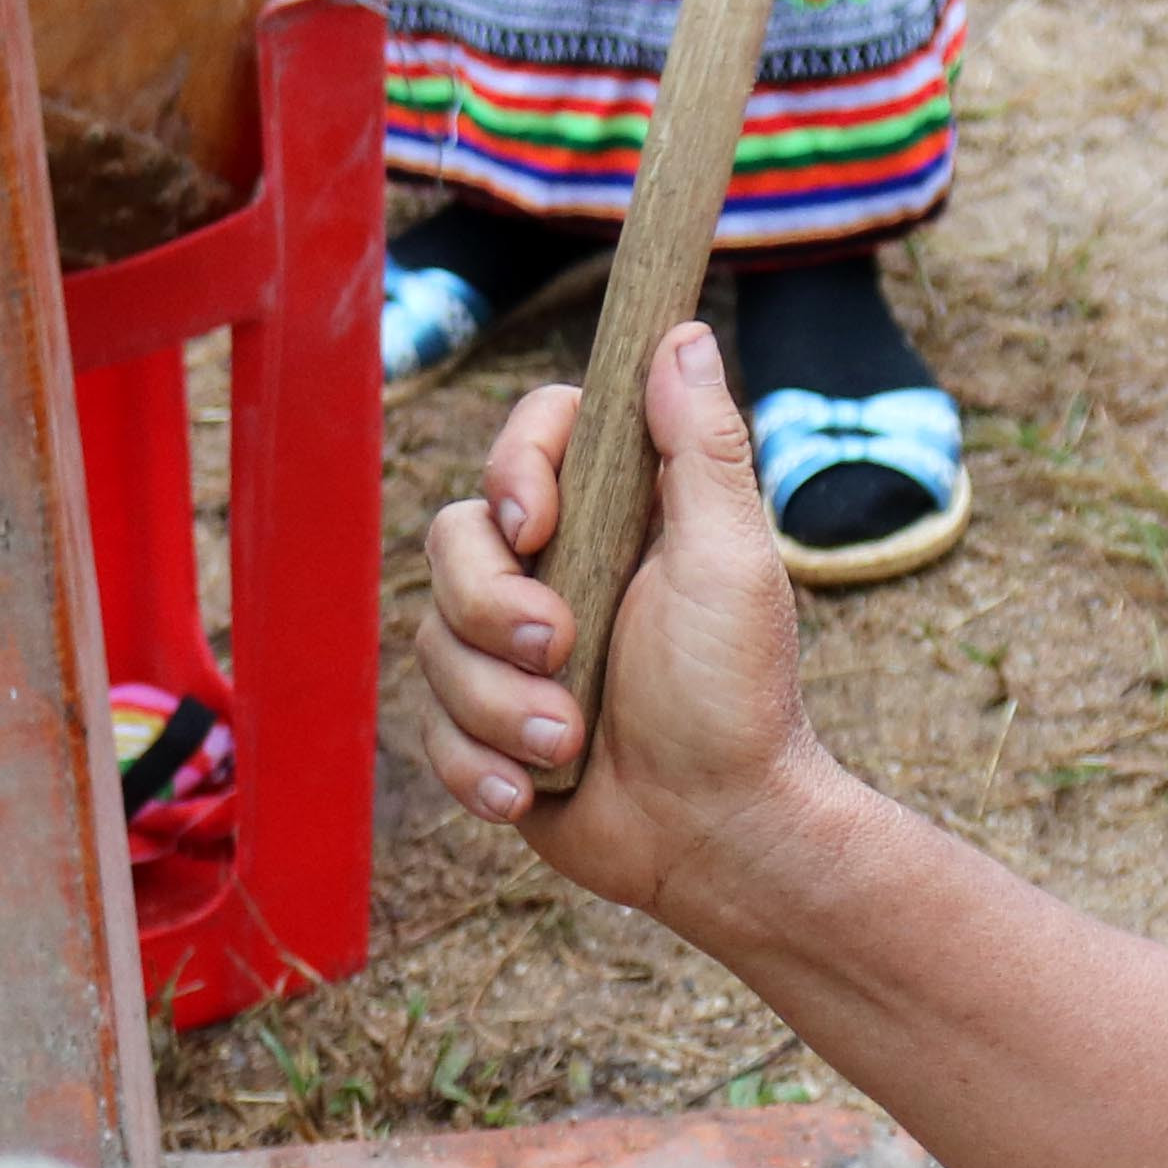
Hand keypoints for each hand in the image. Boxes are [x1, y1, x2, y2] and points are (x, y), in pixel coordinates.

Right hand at [412, 324, 842, 924]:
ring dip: (501, 704)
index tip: (538, 525)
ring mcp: (511, 652)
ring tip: (569, 744)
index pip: (530, 442)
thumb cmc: (738, 696)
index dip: (513, 471)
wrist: (718, 835)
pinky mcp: (485, 728)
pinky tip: (533, 791)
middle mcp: (554, 573)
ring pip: (434, 641)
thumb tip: (682, 332)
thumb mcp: (731, 559)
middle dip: (496, 610)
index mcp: (614, 519)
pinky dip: (480, 764)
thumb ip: (701, 447)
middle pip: (454, 541)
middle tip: (563, 654)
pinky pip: (429, 728)